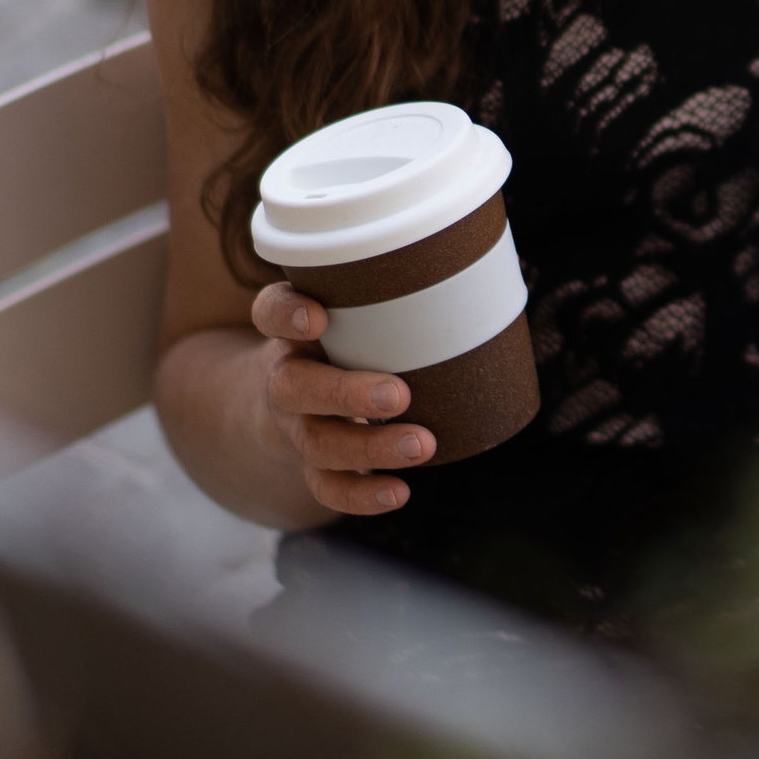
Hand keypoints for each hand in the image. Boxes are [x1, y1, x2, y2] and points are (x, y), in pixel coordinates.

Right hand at [251, 281, 426, 515]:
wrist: (296, 399)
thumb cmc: (348, 340)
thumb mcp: (355, 309)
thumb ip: (396, 291)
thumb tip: (488, 264)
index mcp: (293, 332)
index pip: (269, 312)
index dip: (286, 314)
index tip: (318, 315)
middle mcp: (287, 377)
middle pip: (294, 387)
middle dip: (345, 394)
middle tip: (398, 395)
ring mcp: (297, 426)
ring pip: (316, 442)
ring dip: (368, 448)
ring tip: (422, 445)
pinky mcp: (311, 465)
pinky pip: (326, 487)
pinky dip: (360, 495)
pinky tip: (399, 493)